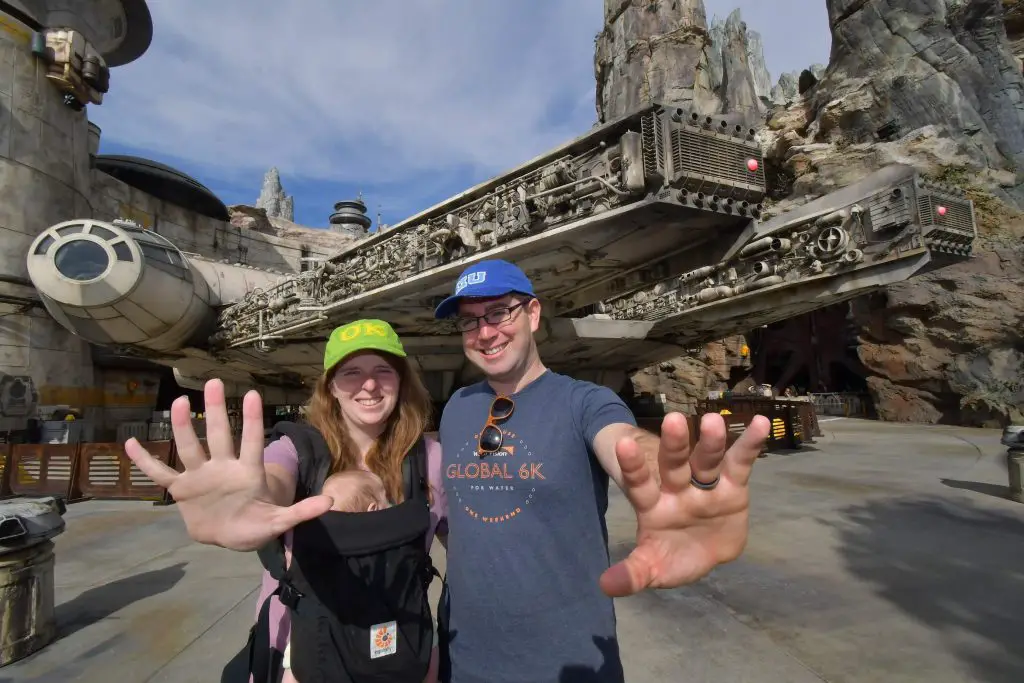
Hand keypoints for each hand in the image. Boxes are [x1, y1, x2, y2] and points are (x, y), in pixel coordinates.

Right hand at [124, 379, 333, 550]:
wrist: (232, 535)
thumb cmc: (257, 524)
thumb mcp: (279, 522)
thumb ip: (301, 512)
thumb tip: (331, 501)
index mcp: (247, 473)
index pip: (252, 442)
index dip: (252, 421)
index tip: (253, 395)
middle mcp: (223, 467)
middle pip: (219, 436)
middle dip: (218, 411)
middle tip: (214, 382)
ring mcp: (200, 476)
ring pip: (190, 448)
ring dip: (183, 428)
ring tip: (179, 403)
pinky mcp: (181, 489)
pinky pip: (160, 473)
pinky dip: (145, 461)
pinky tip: (128, 443)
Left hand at [599, 411, 769, 596]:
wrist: (703, 551)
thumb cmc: (670, 554)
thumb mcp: (652, 567)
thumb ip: (633, 573)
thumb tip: (605, 586)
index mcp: (654, 505)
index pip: (640, 484)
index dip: (633, 467)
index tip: (623, 444)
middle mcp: (678, 489)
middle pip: (673, 465)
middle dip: (673, 445)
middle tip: (672, 420)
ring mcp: (705, 484)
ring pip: (706, 460)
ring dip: (710, 442)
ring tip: (712, 420)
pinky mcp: (732, 486)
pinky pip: (740, 462)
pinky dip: (750, 444)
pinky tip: (761, 422)